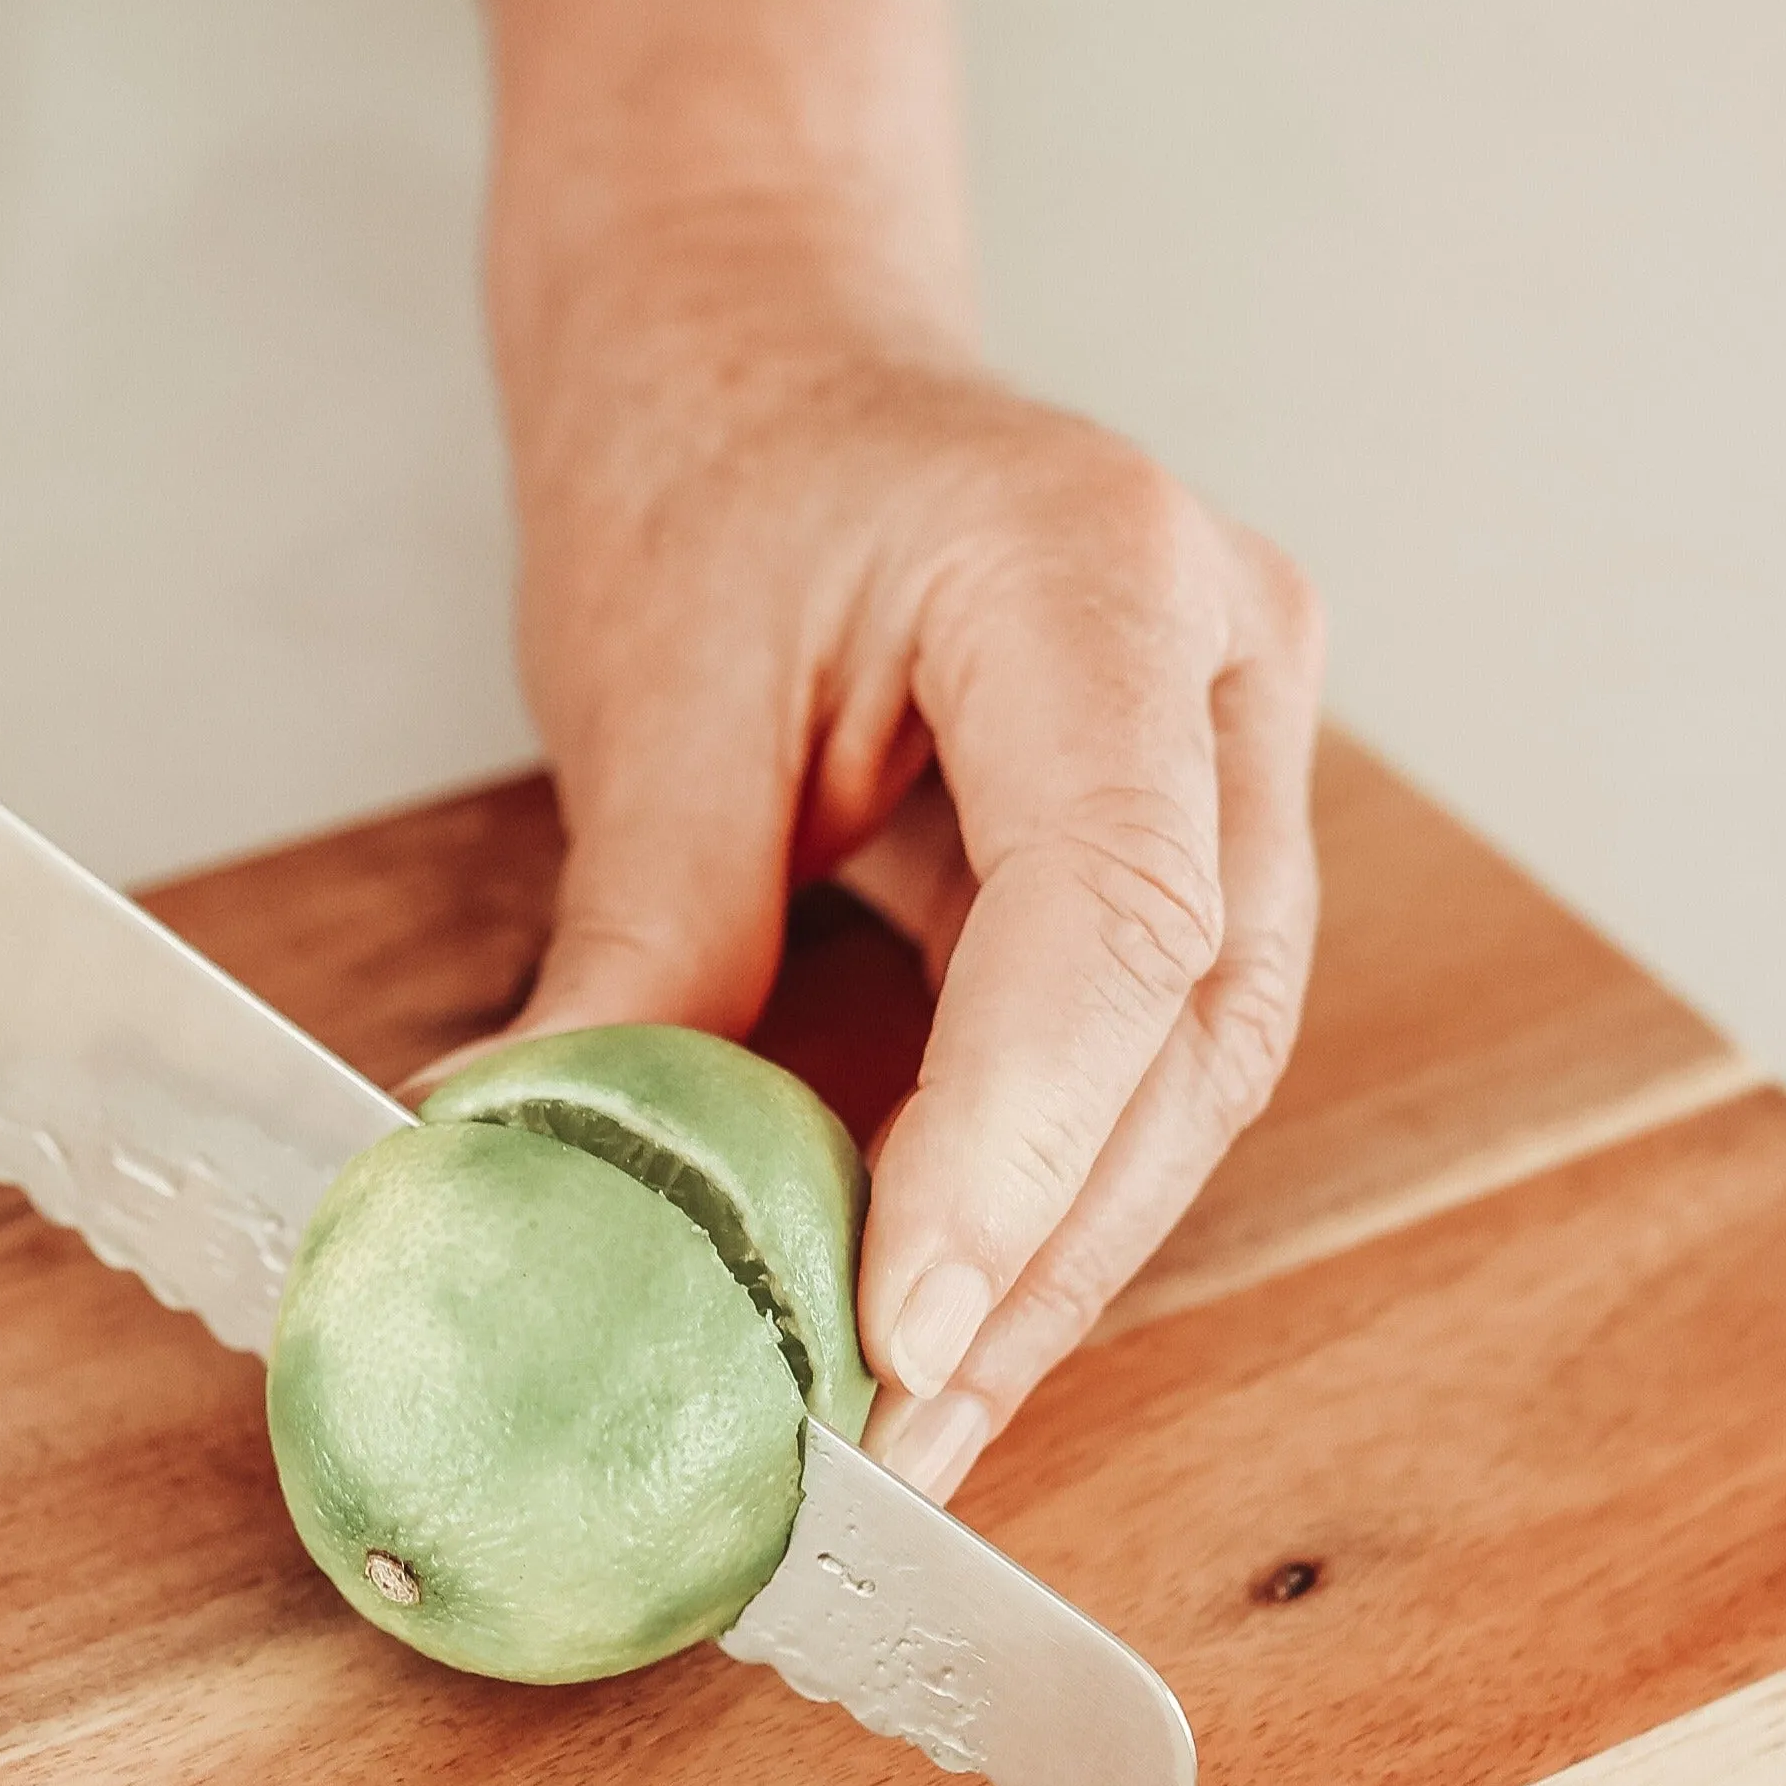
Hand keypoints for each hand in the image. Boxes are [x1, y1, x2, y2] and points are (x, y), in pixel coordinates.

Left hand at [489, 229, 1322, 1499]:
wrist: (758, 344)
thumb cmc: (706, 471)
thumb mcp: (652, 704)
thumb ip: (643, 952)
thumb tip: (550, 1184)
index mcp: (1099, 578)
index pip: (1114, 919)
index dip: (1016, 1154)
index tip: (901, 1333)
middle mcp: (1223, 655)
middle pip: (1189, 1024)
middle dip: (1044, 1255)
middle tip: (899, 1440)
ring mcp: (1236, 737)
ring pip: (1196, 1060)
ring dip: (1059, 1254)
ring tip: (916, 1424)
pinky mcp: (1192, 817)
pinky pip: (1148, 1036)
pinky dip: (1046, 1179)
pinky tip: (946, 1305)